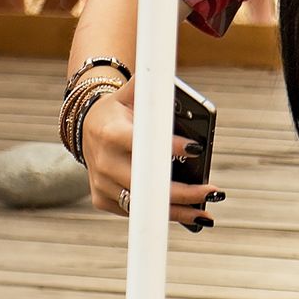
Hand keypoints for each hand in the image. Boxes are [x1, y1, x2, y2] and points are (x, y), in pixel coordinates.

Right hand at [80, 85, 221, 225]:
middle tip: (212, 191)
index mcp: (109, 132)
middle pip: (145, 182)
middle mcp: (103, 161)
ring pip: (142, 203)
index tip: (197, 148)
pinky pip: (135, 211)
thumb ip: (152, 87)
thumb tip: (177, 82)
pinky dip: (161, 214)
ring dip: (177, 210)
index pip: (140, 141)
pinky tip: (188, 215)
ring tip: (205, 214)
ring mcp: (101, 183)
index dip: (168, 146)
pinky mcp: (102, 199)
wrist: (86, 127)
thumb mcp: (131, 93)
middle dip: (182, 190)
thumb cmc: (118, 110)